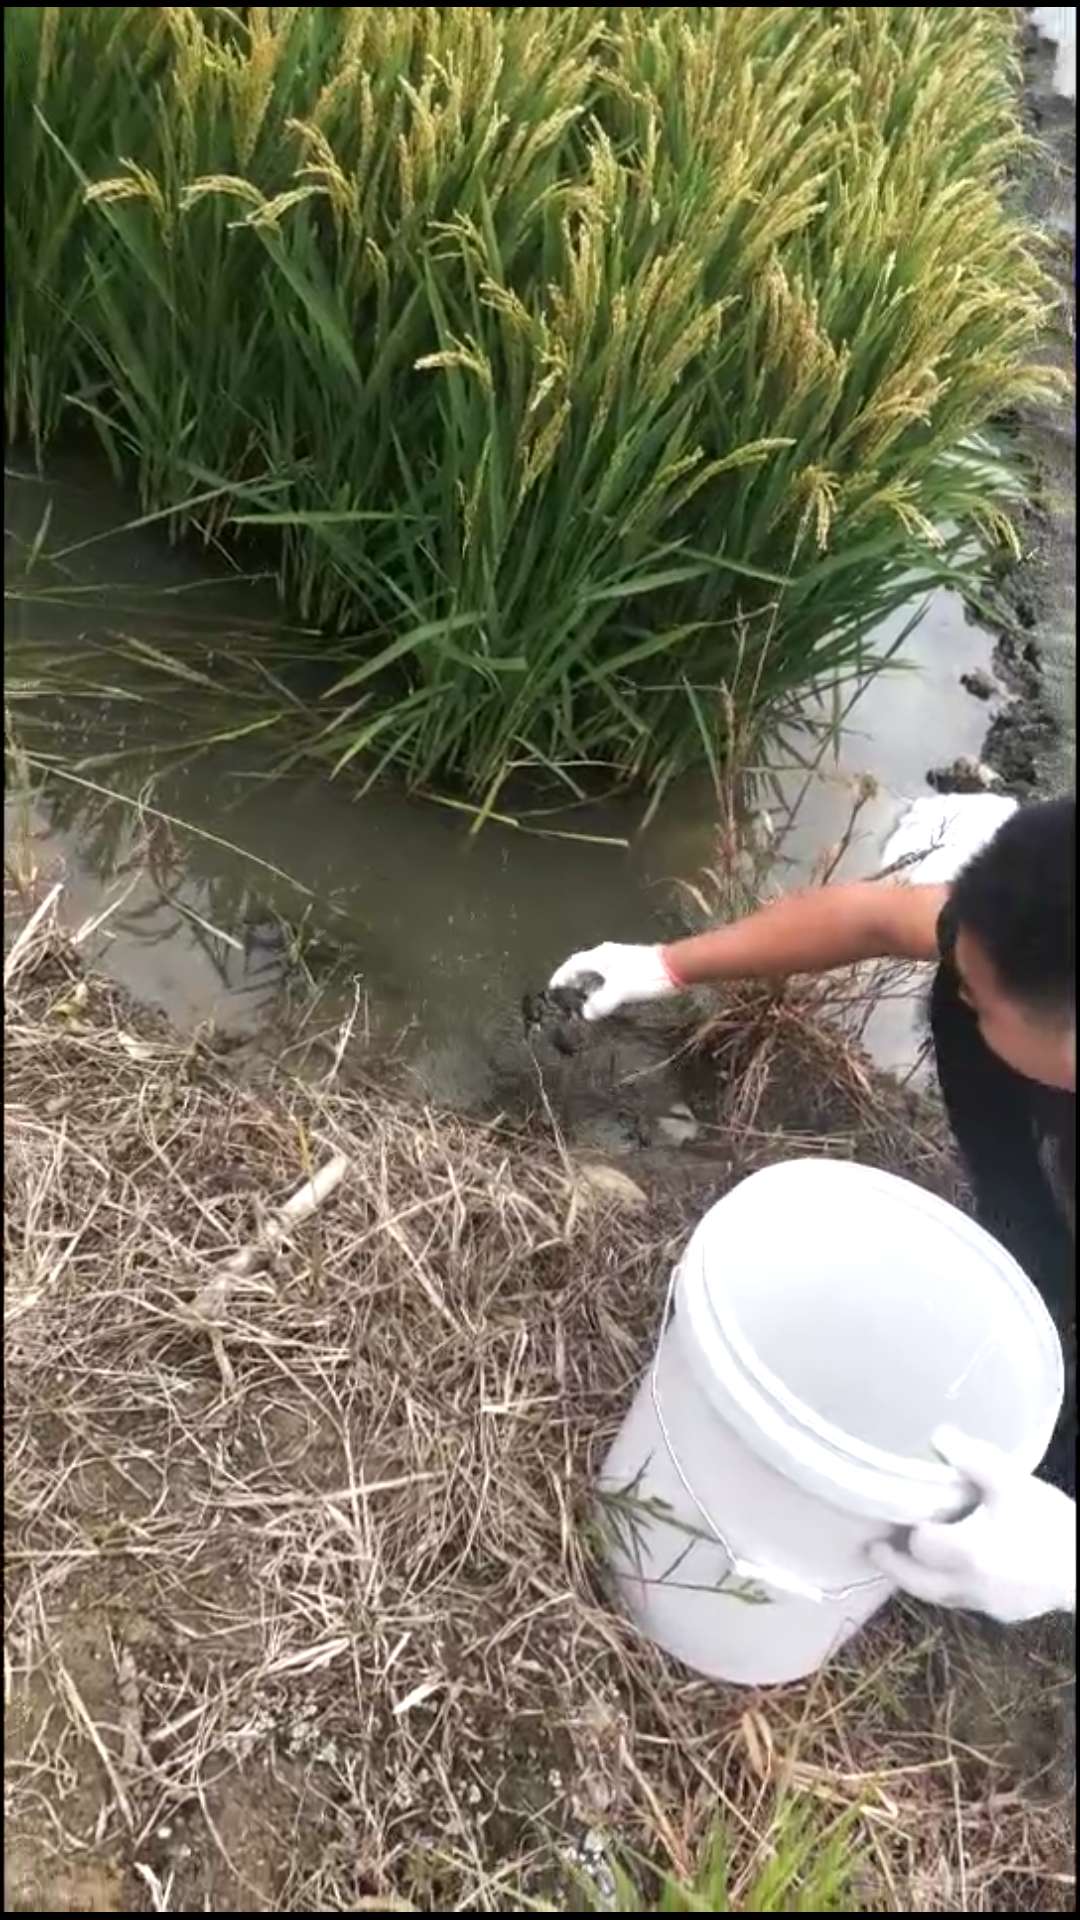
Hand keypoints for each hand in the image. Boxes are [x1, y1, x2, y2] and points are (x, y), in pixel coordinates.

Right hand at [548, 942, 680, 1021]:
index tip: (552, 989)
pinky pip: (610, 977)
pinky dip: (603, 987)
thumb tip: (586, 1013)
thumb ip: (600, 1003)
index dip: (561, 976)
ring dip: (590, 985)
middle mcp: (608, 955)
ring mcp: (622, 960)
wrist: (677, 966)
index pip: (573, 964)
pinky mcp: (634, 966)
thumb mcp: (619, 991)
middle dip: (574, 982)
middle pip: (585, 967)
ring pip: (599, 972)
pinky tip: (608, 999)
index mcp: (600, 956)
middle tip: (568, 998)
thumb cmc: (646, 976)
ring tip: (585, 1002)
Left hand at [870, 1426, 1075, 1624]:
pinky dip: (949, 1586)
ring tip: (906, 1558)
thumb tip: (939, 1434)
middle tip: (873, 1548)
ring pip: (938, 1597)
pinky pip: (964, 1601)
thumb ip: (974, 1459)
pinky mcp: (1003, 1614)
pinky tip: (954, 1569)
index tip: (897, 1512)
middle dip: (893, 1565)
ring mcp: (985, 1605)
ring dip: (919, 1579)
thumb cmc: (1051, 1522)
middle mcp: (968, 1586)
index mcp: (967, 1553)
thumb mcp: (1013, 1483)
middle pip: (916, 1583)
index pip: (919, 1544)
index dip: (908, 1528)